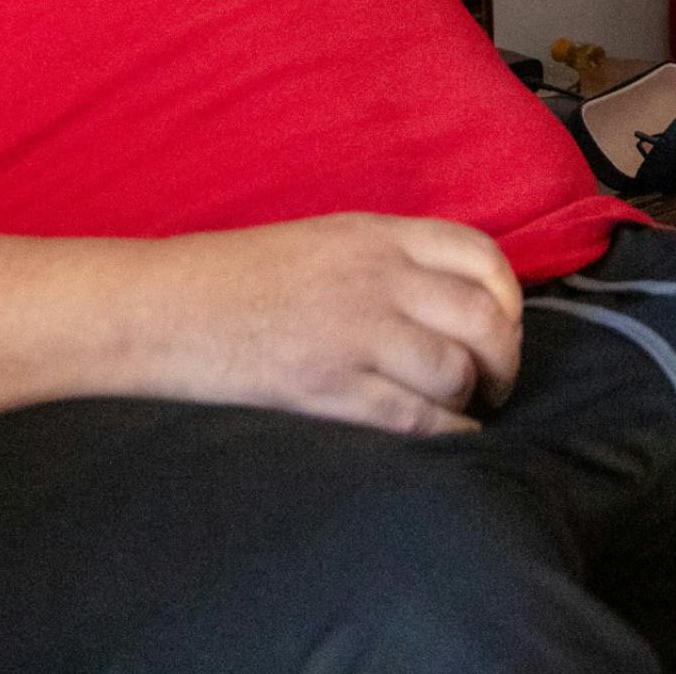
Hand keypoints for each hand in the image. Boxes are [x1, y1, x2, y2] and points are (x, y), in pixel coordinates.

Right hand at [144, 214, 522, 436]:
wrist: (165, 307)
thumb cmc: (238, 275)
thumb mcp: (326, 238)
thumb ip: (388, 257)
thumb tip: (449, 295)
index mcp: (377, 234)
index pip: (481, 255)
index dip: (510, 297)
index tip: (506, 324)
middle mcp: (378, 278)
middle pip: (485, 317)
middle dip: (506, 357)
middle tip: (498, 380)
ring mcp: (356, 334)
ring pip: (458, 370)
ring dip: (475, 397)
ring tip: (469, 409)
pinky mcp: (331, 390)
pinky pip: (416, 419)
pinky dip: (447, 436)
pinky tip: (448, 440)